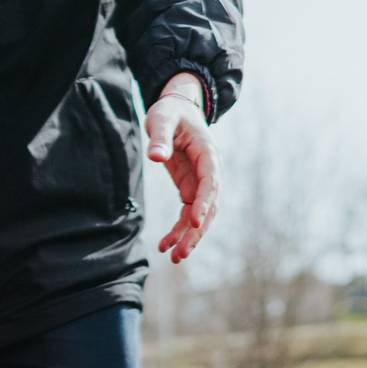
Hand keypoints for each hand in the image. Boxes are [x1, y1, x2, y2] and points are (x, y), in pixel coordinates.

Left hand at [147, 73, 220, 264]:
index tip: (193, 222)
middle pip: (210, 206)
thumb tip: (156, 157)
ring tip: (174, 257)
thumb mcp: (162, 119)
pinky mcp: (191, 188)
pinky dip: (179, 230)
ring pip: (201, 215)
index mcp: (208, 153)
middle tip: (182, 253)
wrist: (177, 110)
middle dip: (197, 231)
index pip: (210, 182)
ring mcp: (202, 182)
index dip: (204, 203)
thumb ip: (160, 138)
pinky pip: (188, 213)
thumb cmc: (170, 113)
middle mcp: (210, 171)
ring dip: (190, 237)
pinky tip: (165, 245)